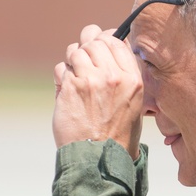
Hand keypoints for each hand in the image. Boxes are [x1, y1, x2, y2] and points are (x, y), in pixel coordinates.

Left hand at [52, 24, 142, 157]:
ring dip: (72, 61)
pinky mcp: (70, 88)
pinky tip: (67, 90)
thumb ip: (124, 75)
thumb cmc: (117, 133)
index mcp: (132, 79)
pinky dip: (62, 76)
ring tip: (75, 76)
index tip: (98, 42)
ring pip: (75, 51)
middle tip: (83, 58)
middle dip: (85, 46)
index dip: (104, 38)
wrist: (99, 158)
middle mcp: (113, 76)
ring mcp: (90, 80)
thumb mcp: (134, 102)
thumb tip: (109, 48)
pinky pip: (61, 69)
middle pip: (94, 41)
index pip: (115, 41)